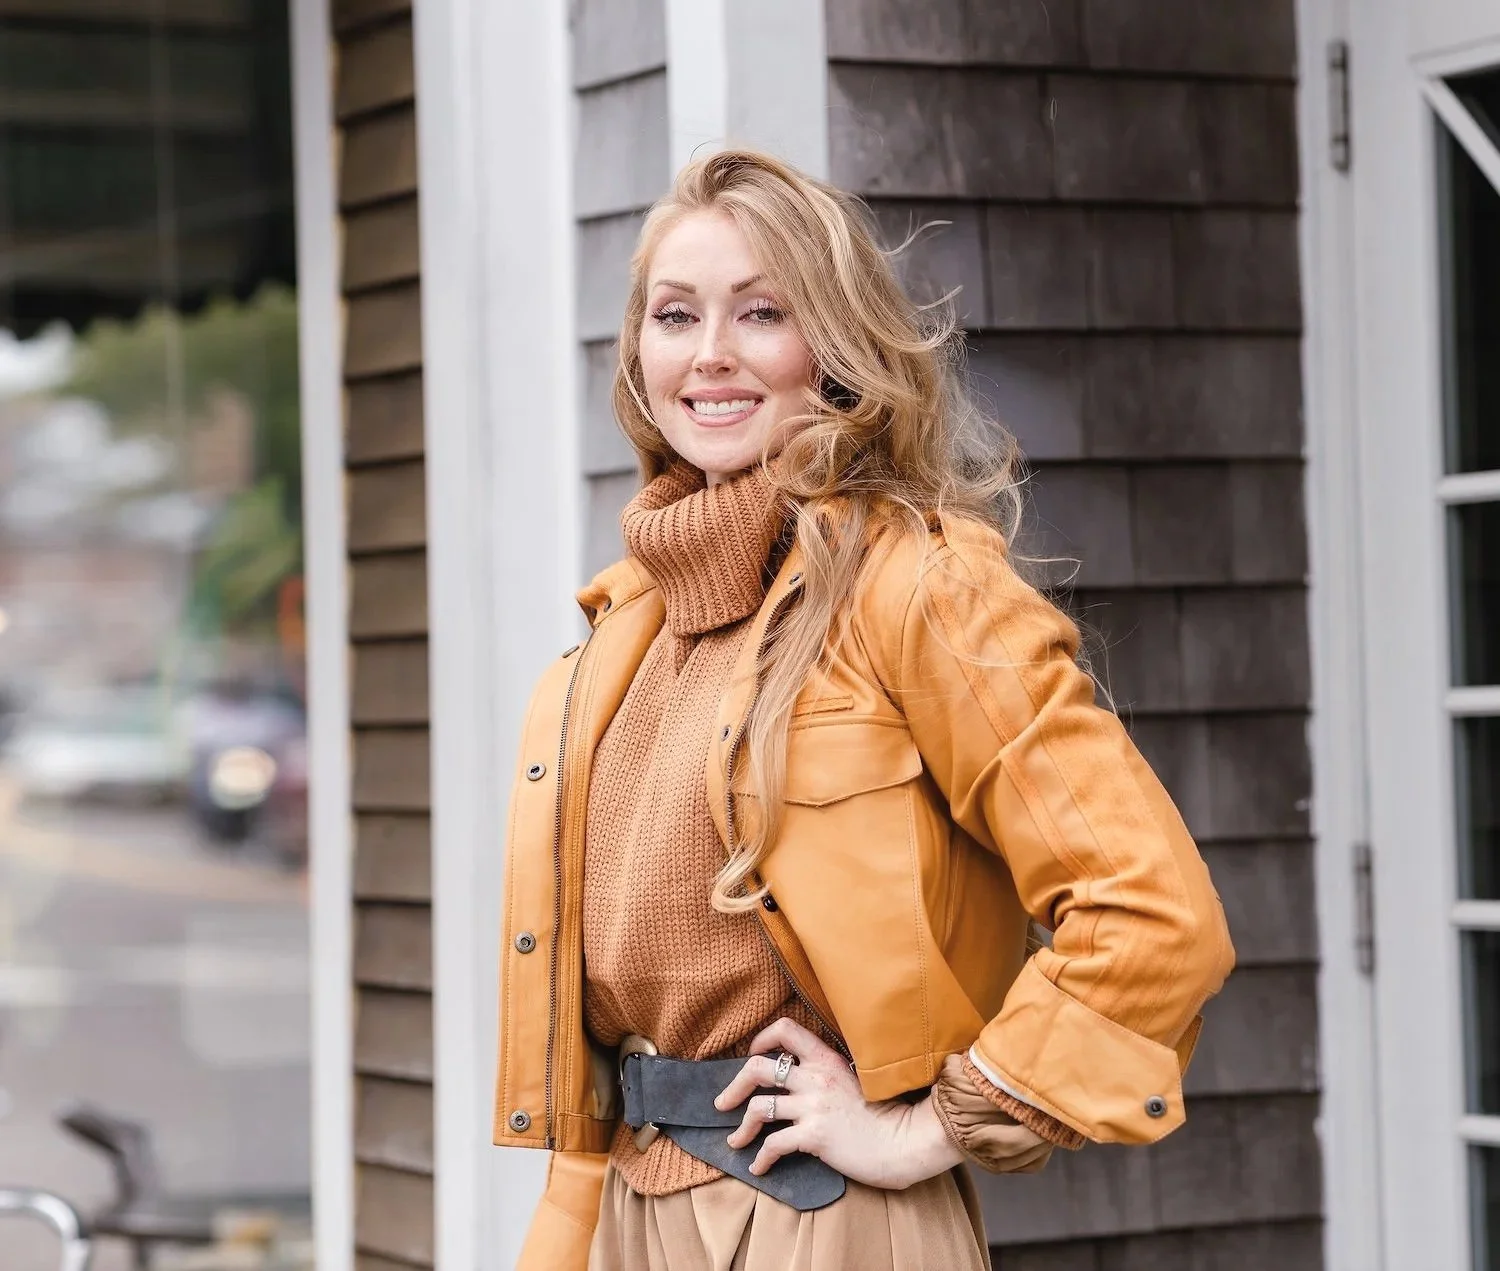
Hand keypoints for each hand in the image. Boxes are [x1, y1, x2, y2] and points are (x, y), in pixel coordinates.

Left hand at [714, 1017, 965, 1189]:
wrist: (903, 1141)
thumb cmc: (882, 1114)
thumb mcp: (854, 1080)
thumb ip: (826, 1073)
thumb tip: (800, 1074)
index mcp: (826, 1059)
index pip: (786, 1030)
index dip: (763, 1039)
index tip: (753, 1054)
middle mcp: (816, 1077)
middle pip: (758, 1069)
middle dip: (734, 1087)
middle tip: (724, 1103)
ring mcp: (814, 1106)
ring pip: (759, 1108)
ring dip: (741, 1128)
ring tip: (736, 1141)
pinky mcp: (815, 1136)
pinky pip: (774, 1144)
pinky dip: (761, 1159)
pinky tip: (759, 1167)